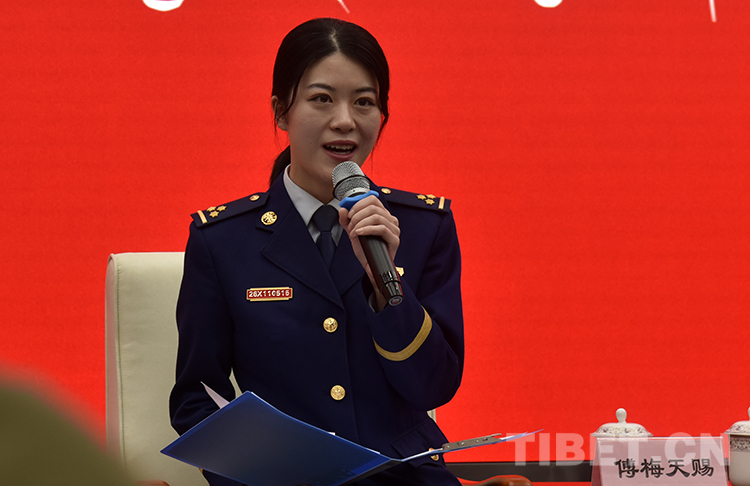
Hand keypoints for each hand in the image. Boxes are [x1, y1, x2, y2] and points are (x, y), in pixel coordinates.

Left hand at [339, 195, 399, 309]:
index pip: (373, 199)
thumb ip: (346, 220)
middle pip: (373, 207)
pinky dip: (367, 229)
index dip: (358, 203)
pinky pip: (381, 228)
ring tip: (354, 231)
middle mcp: (391, 220)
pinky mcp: (395, 239)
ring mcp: (394, 229)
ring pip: (377, 216)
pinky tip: (359, 233)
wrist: (371, 267)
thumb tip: (342, 209)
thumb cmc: (365, 249)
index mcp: (382, 215)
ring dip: (361, 223)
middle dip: (357, 214)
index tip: (349, 213)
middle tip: (350, 224)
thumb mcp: (353, 231)